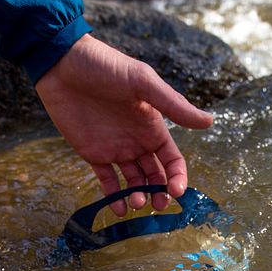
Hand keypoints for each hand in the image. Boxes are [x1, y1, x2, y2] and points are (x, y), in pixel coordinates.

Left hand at [36, 34, 213, 215]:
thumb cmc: (105, 67)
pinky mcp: (93, 153)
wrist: (62, 63)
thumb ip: (174, 106)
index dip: (177, 177)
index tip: (176, 191)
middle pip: (155, 175)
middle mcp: (137, 140)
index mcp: (152, 126)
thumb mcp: (143, 82)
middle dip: (159, 193)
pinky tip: (118, 207)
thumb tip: (209, 121)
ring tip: (136, 203)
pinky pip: (107, 180)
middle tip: (157, 204)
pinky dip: (113, 196)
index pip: (172, 160)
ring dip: (138, 196)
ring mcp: (115, 148)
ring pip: (133, 182)